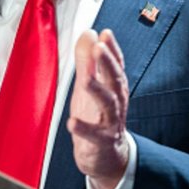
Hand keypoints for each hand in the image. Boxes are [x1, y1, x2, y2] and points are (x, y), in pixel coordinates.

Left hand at [67, 29, 129, 188]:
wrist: (106, 156)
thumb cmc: (97, 116)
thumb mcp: (90, 84)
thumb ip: (87, 59)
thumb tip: (89, 33)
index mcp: (114, 86)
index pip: (116, 64)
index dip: (112, 48)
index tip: (106, 33)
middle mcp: (116, 101)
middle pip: (115, 79)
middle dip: (107, 63)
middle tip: (99, 47)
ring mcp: (111, 121)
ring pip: (108, 103)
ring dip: (97, 90)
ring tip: (85, 79)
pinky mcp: (102, 141)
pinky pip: (94, 135)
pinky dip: (84, 129)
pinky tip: (72, 122)